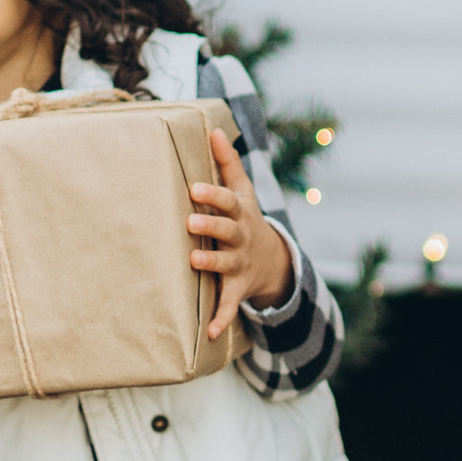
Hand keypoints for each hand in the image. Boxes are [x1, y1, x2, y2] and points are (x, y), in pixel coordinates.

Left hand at [186, 127, 294, 337]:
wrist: (272, 261)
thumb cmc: (245, 219)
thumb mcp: (243, 191)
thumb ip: (228, 162)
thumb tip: (215, 129)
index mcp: (240, 213)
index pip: (228, 201)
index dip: (212, 194)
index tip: (194, 187)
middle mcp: (242, 238)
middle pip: (227, 231)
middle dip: (210, 226)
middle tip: (189, 221)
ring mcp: (240, 264)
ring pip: (226, 265)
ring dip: (211, 264)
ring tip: (193, 261)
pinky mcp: (238, 288)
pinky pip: (230, 305)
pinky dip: (221, 318)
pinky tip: (209, 332)